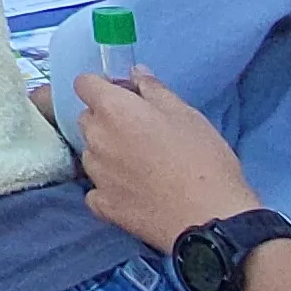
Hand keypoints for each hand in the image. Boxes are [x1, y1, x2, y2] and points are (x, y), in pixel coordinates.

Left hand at [73, 68, 261, 254]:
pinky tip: (133, 191)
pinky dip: (109, 187)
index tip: (123, 95)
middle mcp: (96, 139)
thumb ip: (154, 90)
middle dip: (106, 119)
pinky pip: (96, 188)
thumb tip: (135, 73)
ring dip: (107, 152)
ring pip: (91, 153)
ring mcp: (95, 175)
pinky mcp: (102, 205)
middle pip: (87, 118)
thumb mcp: (186, 114)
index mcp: (114, 110)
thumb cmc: (201, 158)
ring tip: (141, 164)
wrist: (207, 217)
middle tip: (140, 131)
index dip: (101, 86)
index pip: (83, 83)